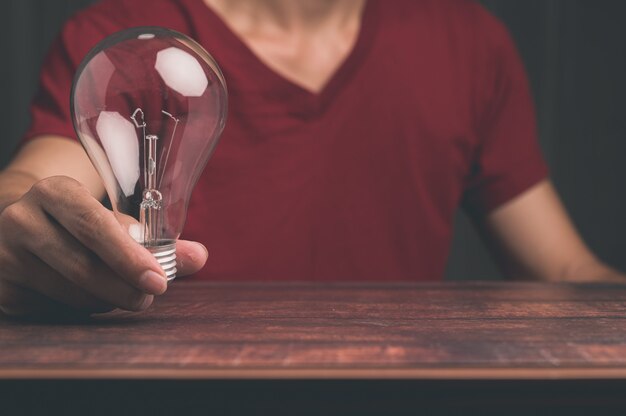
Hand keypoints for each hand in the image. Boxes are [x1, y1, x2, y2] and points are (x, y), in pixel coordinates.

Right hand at [0, 176, 207, 317]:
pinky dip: (82, 309)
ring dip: (107, 299)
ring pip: (72, 293)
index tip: (159, 280)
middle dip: (125, 287)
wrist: (23, 229)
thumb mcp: (112, 221)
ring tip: (120, 291)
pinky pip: (55, 310)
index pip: (94, 226)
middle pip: (83, 266)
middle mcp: (23, 219)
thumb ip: (155, 241)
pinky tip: (88, 296)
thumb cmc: (79, 225)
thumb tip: (198, 257)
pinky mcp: (3, 289)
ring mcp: (6, 256)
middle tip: (149, 296)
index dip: (129, 257)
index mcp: (56, 192)